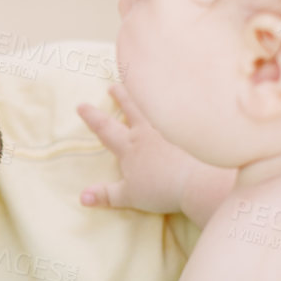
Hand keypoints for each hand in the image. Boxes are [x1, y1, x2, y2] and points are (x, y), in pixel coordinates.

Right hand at [76, 83, 202, 214]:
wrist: (200, 178)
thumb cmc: (163, 189)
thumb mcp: (130, 196)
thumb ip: (106, 195)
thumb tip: (82, 197)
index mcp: (129, 146)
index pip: (105, 129)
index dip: (92, 117)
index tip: (81, 105)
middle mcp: (147, 130)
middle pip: (131, 107)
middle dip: (120, 96)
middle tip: (113, 86)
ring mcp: (170, 125)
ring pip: (155, 104)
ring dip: (146, 94)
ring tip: (143, 83)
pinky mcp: (192, 124)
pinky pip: (184, 106)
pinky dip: (181, 98)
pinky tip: (184, 94)